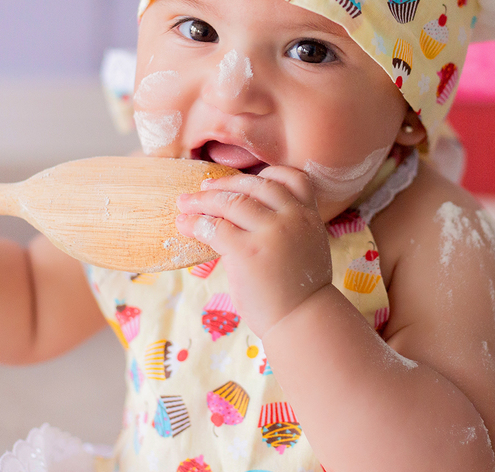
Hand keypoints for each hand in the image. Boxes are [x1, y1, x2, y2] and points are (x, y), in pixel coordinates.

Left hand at [176, 166, 332, 336]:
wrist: (303, 320)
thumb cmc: (300, 290)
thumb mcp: (307, 246)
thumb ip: (288, 226)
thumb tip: (251, 217)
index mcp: (309, 215)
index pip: (292, 178)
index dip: (266, 175)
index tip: (247, 179)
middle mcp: (292, 218)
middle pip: (253, 186)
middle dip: (225, 185)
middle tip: (204, 187)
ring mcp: (270, 233)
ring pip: (231, 203)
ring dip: (203, 200)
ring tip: (185, 203)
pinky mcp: (247, 252)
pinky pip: (215, 228)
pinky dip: (195, 223)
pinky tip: (185, 225)